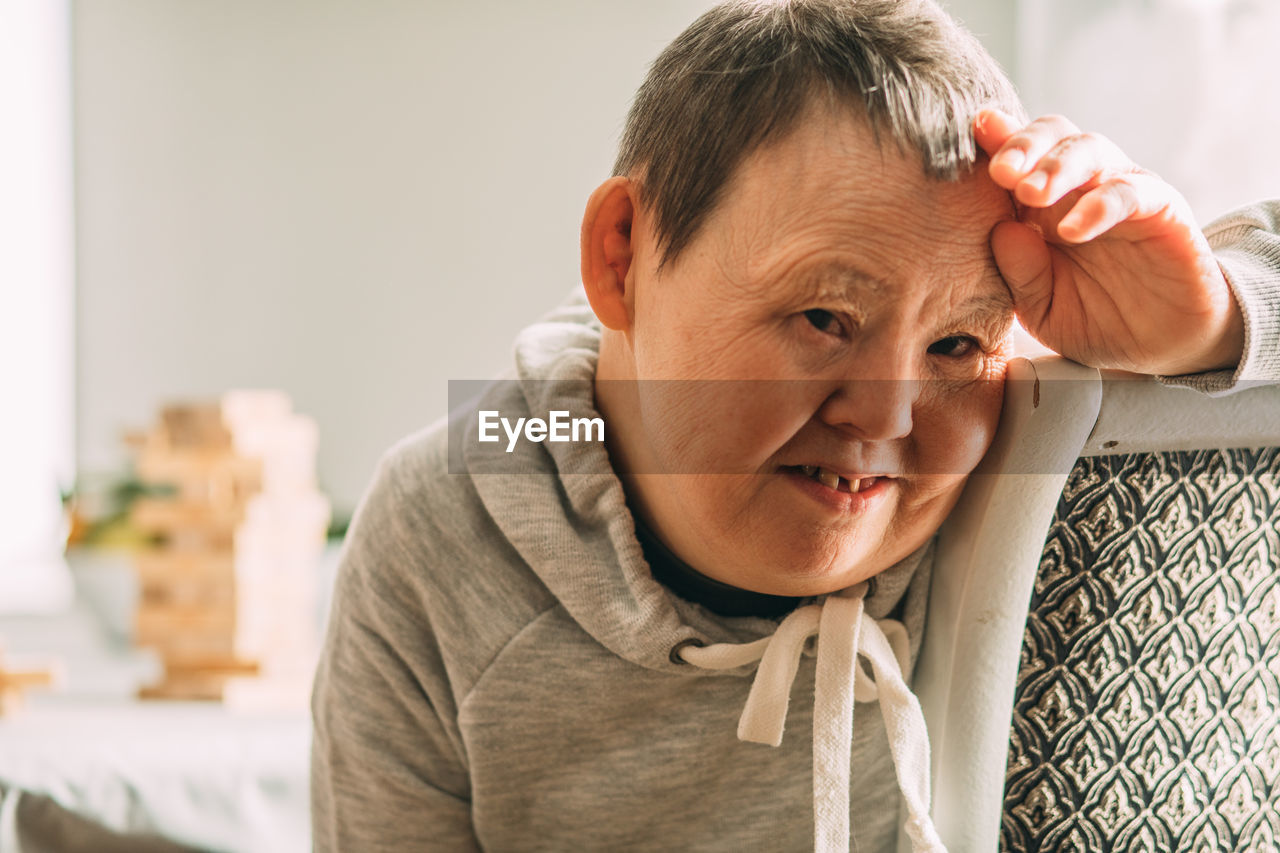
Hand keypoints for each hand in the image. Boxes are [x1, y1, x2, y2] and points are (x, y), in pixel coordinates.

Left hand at [973, 109, 1243, 375]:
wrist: (1159, 345)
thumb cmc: (1094, 317)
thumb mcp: (1041, 306)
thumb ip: (1019, 273)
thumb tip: (1002, 231)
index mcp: (1042, 202)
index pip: (1019, 155)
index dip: (996, 141)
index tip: (971, 136)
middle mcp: (1081, 186)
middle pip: (1053, 136)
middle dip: (1023, 146)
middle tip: (999, 171)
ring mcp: (1122, 191)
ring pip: (1091, 150)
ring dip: (1057, 167)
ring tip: (1030, 194)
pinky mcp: (1163, 209)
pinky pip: (1130, 193)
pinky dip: (1100, 205)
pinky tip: (1073, 229)